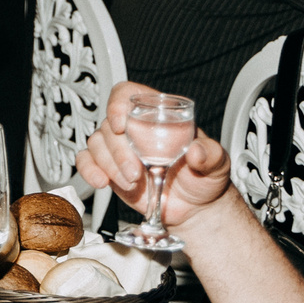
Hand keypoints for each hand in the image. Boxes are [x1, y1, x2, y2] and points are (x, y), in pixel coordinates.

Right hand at [77, 80, 232, 223]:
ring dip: (110, 165)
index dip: (118, 104)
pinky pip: (86, 161)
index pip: (128, 94)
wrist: (195, 208)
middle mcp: (135, 129)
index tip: (121, 124)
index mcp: (158, 116)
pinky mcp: (108, 167)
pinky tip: (102, 181)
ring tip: (132, 182)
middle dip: (120, 152)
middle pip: (109, 125)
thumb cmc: (204, 179)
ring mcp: (119, 148)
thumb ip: (211, 155)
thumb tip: (197, 151)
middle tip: (136, 172)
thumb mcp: (217, 163)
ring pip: (96, 144)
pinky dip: (89, 171)